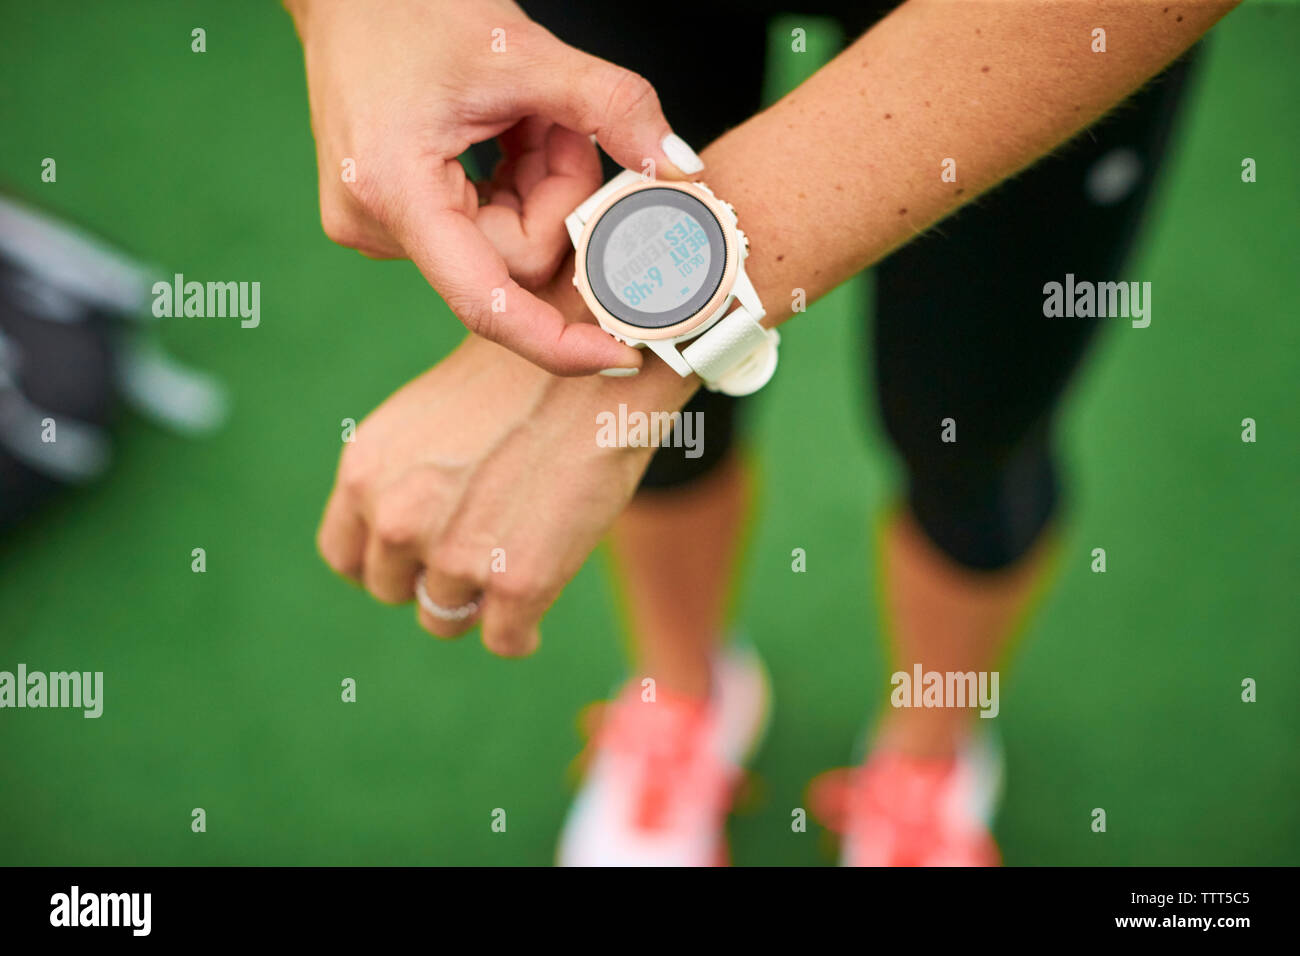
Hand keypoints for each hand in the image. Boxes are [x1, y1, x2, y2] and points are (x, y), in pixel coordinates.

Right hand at [286, 0, 703, 374]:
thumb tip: (681, 170)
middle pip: (515, 261)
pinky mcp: (393, 220)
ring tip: (520, 118)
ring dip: (537, 186)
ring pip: (506, 246)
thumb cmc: (414, 7)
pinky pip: (483, 230)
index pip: (487, 303)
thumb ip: (613, 109)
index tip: (617, 354)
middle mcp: (376, 225)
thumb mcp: (524, 50)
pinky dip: (513, 186)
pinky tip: (501, 135)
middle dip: (557, 197)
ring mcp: (380, 228)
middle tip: (556, 126)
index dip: (556, 340)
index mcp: (394, 191)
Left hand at [316, 269, 698, 656]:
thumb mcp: (431, 414)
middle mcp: (397, 519)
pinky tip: (537, 611)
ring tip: (515, 566)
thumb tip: (409, 529)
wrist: (600, 368)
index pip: (345, 555)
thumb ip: (406, 474)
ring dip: (478, 602)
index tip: (415, 560)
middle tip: (479, 552)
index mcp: (366, 472)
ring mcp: (455, 556)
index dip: (383, 561)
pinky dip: (522, 631)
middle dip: (431, 579)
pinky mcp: (517, 584)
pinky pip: (506, 641)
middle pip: (395, 591)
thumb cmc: (528, 377)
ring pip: (447, 620)